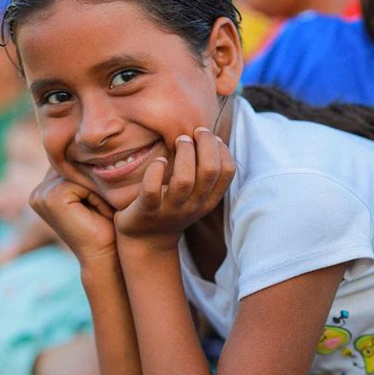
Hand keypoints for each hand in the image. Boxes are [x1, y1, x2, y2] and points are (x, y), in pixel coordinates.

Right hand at [29, 168, 116, 263]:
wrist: (106, 256)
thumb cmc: (107, 226)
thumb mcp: (96, 192)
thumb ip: (87, 171)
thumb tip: (95, 143)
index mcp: (45, 188)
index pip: (73, 163)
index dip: (94, 173)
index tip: (105, 195)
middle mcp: (39, 190)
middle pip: (74, 164)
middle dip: (94, 179)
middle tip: (106, 204)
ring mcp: (40, 194)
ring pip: (78, 172)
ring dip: (97, 188)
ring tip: (103, 210)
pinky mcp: (50, 198)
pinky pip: (80, 181)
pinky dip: (96, 195)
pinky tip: (99, 213)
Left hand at [114, 127, 234, 251]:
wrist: (146, 241)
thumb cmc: (172, 209)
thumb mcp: (195, 196)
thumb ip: (204, 174)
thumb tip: (212, 139)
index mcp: (208, 201)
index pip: (227, 172)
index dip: (222, 149)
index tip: (210, 136)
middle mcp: (193, 206)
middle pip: (209, 171)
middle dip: (205, 144)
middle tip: (194, 133)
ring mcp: (170, 210)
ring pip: (184, 180)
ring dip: (183, 153)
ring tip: (179, 140)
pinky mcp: (147, 210)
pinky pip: (152, 189)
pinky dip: (156, 170)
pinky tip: (158, 161)